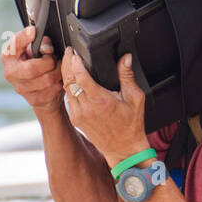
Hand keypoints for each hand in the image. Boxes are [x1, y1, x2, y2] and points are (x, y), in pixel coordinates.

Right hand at [1, 26, 63, 115]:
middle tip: (53, 59)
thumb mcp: (40, 49)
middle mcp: (10, 72)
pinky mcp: (32, 99)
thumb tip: (46, 48)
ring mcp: (20, 88)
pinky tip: (57, 80)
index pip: (13, 44)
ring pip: (46, 80)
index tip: (34, 31)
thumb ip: (43, 43)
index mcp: (9, 55)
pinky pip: (51, 90)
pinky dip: (59, 84)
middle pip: (32, 68)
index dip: (24, 37)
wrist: (43, 90)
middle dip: (48, 62)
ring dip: (57, 73)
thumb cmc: (39, 64)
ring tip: (57, 69)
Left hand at [60, 50, 150, 168]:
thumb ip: (127, 75)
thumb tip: (126, 58)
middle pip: (69, 80)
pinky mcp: (76, 120)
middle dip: (67, 64)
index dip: (75, 62)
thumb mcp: (135, 98)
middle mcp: (86, 108)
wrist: (123, 148)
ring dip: (66, 75)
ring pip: (66, 89)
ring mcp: (78, 115)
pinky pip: (68, 99)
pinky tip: (72, 80)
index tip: (75, 52)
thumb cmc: (131, 124)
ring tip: (69, 63)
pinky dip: (68, 87)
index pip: (80, 76)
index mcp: (100, 100)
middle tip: (69, 53)